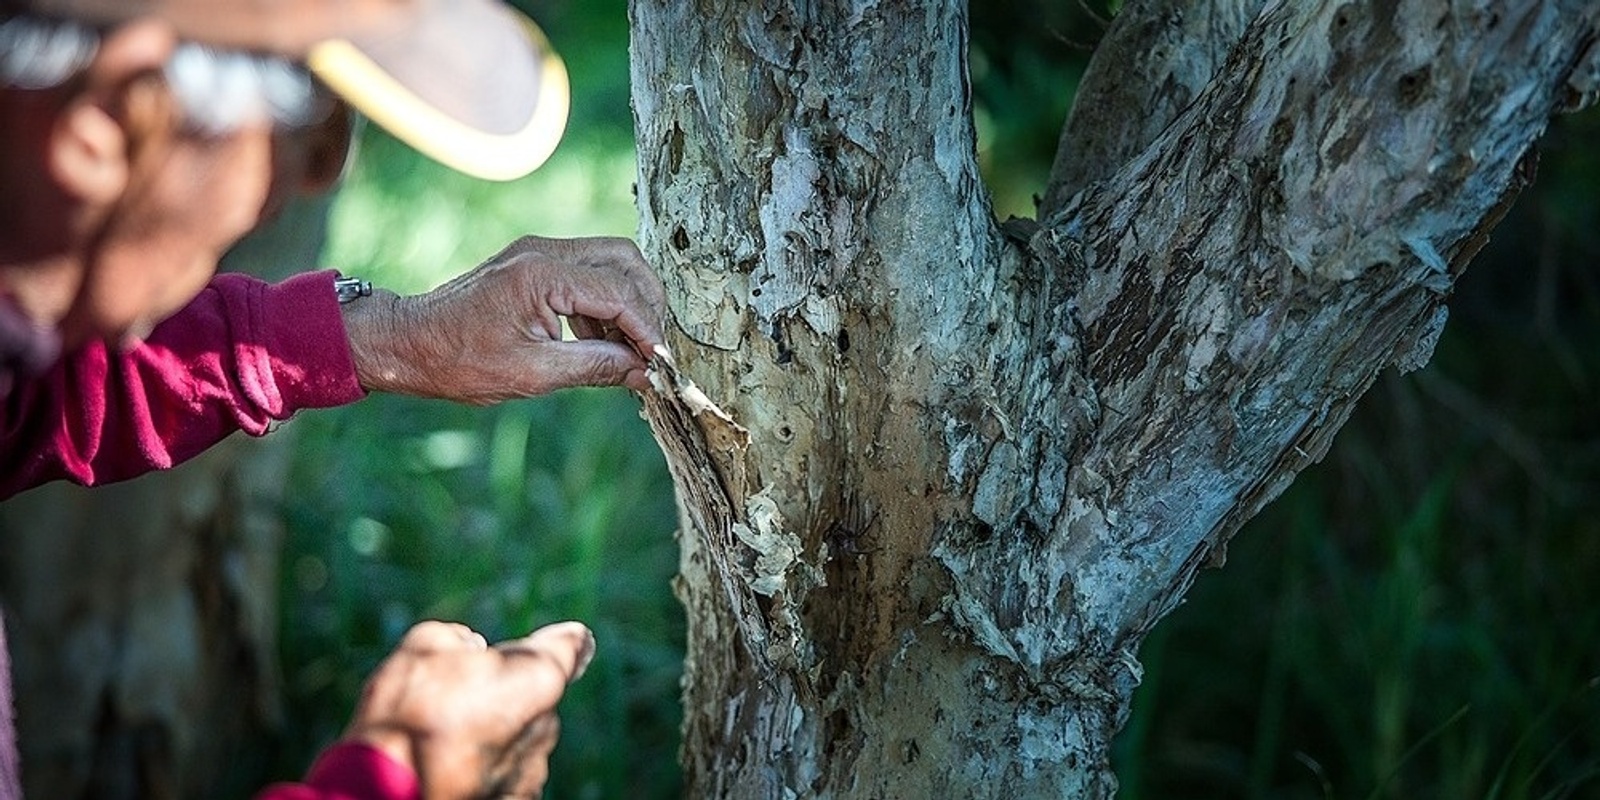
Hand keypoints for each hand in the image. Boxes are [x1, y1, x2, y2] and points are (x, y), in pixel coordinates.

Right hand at [342, 620, 595, 799]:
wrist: (386, 792)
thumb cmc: (408, 716)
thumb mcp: (423, 648)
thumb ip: (458, 640)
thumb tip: (468, 649)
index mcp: (537, 676)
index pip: (570, 647)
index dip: (564, 640)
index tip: (569, 638)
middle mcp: (545, 725)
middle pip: (535, 699)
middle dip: (506, 695)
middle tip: (455, 700)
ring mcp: (532, 772)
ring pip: (519, 742)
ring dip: (494, 739)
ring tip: (441, 744)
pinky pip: (505, 778)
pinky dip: (484, 774)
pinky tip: (445, 773)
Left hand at [344, 236, 666, 402]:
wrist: (406, 343)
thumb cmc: (458, 361)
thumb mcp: (533, 374)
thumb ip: (596, 367)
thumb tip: (644, 372)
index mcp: (543, 274)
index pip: (619, 292)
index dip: (647, 329)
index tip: (661, 362)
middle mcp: (544, 251)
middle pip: (625, 260)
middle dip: (647, 303)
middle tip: (655, 347)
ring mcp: (538, 252)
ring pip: (610, 261)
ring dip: (628, 302)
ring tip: (631, 350)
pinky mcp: (533, 263)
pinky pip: (587, 272)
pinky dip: (605, 302)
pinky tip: (602, 341)